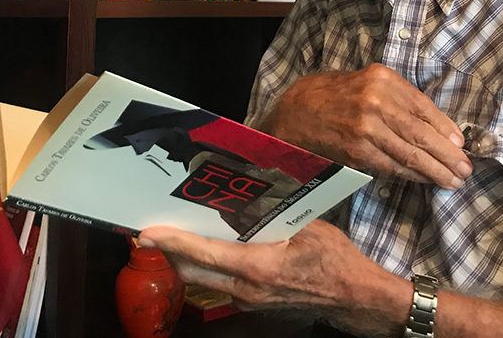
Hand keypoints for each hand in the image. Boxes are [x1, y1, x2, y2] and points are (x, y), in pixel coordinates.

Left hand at [138, 220, 411, 336]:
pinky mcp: (252, 305)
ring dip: (186, 259)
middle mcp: (245, 290)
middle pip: (192, 272)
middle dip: (170, 251)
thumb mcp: (306, 226)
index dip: (173, 241)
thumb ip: (270, 216)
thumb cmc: (334, 258)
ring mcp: (247, 302)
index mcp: (258, 267)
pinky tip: (210, 248)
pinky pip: (219, 285)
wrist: (353, 298)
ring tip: (176, 234)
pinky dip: (207, 267)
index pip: (204, 253)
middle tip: (153, 228)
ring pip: (203, 281)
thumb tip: (242, 197)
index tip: (149, 230)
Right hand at [261, 63, 470, 188]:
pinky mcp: (357, 149)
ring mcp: (367, 126)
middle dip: (447, 154)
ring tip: (452, 180)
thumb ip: (397, 99)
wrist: (294, 112)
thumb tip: (436, 127)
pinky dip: (411, 174)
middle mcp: (376, 99)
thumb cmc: (333, 96)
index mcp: (382, 79)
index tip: (460, 145)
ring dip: (434, 170)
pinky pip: (392, 165)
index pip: (423, 107)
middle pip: (421, 132)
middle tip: (465, 170)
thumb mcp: (366, 84)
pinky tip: (424, 179)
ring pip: (409, 152)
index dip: (445, 129)